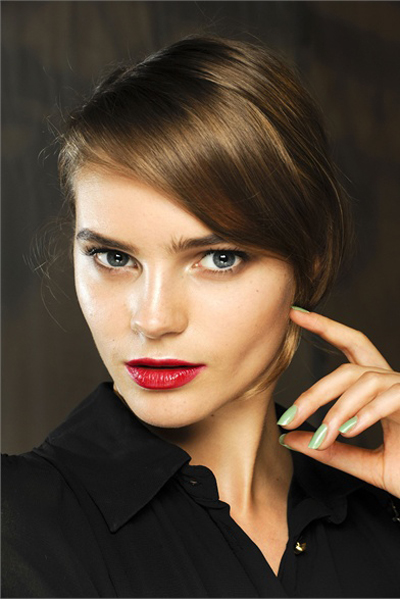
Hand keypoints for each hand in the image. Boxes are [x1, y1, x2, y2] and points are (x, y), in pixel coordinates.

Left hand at [279, 308, 399, 498]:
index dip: (326, 327)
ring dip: (338, 410)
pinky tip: (348, 431)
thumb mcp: (368, 464)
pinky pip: (391, 397)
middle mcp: (395, 384)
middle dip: (314, 391)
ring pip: (365, 382)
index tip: (295, 313)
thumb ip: (332, 450)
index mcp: (382, 391)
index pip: (352, 349)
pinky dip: (367, 413)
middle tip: (288, 418)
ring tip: (322, 437)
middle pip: (349, 369)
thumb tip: (289, 438)